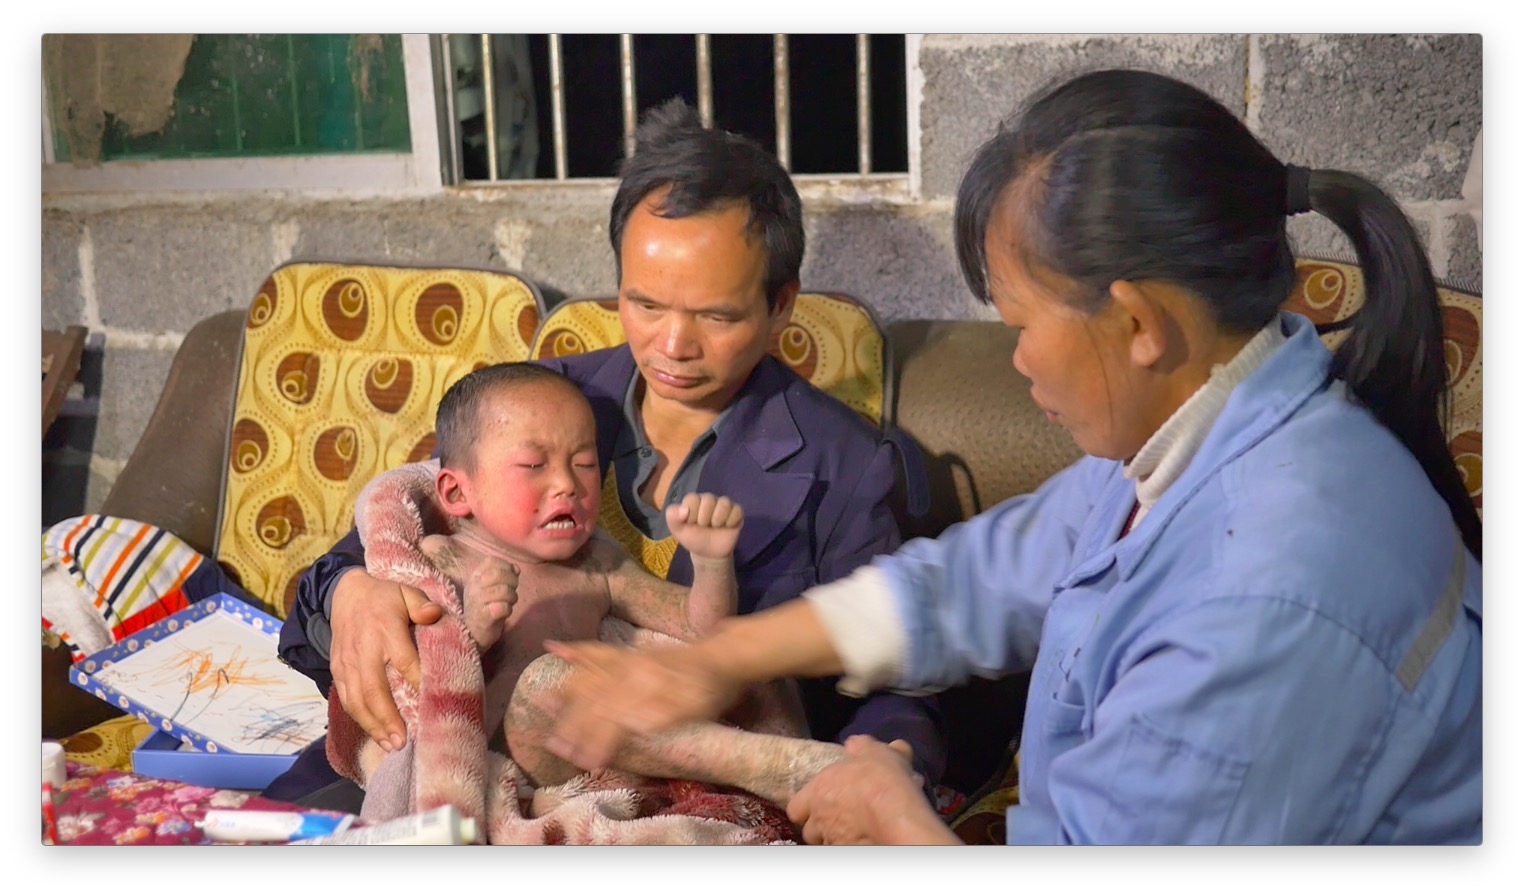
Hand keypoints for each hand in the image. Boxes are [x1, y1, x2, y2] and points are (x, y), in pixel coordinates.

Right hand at [329, 568, 443, 750]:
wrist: (345, 594)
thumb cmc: (385, 597)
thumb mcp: (406, 592)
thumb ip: (422, 604)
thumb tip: (435, 614)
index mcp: (385, 630)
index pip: (404, 660)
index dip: (416, 682)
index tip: (430, 704)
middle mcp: (364, 650)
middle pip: (373, 689)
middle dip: (387, 718)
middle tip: (403, 741)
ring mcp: (347, 663)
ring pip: (356, 700)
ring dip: (373, 725)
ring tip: (390, 745)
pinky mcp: (337, 670)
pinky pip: (346, 699)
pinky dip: (360, 719)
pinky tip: (375, 733)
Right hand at [456, 548, 518, 651]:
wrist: (473, 635)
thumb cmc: (485, 608)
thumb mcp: (492, 588)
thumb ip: (504, 576)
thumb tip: (516, 568)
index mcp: (474, 577)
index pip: (491, 561)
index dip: (506, 566)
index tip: (510, 576)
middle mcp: (473, 587)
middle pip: (498, 574)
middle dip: (512, 581)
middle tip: (512, 591)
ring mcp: (476, 602)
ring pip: (503, 590)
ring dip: (512, 597)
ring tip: (509, 603)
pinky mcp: (483, 617)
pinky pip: (502, 607)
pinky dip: (508, 609)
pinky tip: (505, 613)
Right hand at [541, 639, 741, 771]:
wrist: (722, 656)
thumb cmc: (711, 688)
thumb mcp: (695, 708)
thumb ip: (664, 716)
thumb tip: (634, 726)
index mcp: (645, 688)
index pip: (612, 720)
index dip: (596, 742)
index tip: (584, 761)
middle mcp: (630, 671)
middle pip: (593, 700)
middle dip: (573, 724)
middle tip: (555, 747)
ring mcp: (627, 660)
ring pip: (588, 675)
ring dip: (565, 692)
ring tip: (544, 703)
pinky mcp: (628, 654)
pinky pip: (597, 650)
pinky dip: (575, 649)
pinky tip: (555, 647)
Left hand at [666, 492, 742, 560]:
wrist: (709, 554)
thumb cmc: (693, 538)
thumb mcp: (677, 531)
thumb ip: (672, 517)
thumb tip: (684, 509)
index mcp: (694, 501)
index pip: (692, 498)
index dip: (691, 514)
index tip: (691, 524)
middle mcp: (709, 500)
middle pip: (708, 499)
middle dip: (704, 518)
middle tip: (704, 527)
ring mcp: (723, 505)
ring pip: (724, 503)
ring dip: (718, 520)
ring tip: (715, 527)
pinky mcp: (736, 511)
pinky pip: (737, 510)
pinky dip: (730, 521)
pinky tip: (726, 527)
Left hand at [786, 736, 957, 844]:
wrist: (895, 812)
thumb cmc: (879, 778)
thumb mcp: (873, 751)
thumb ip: (860, 746)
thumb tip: (855, 744)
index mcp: (817, 791)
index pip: (795, 808)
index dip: (805, 807)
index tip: (818, 805)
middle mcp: (819, 819)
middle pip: (809, 831)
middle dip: (820, 828)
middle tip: (838, 821)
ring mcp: (833, 840)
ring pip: (826, 844)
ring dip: (836, 839)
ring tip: (853, 832)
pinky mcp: (848, 854)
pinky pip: (845, 851)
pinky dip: (852, 846)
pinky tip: (865, 842)